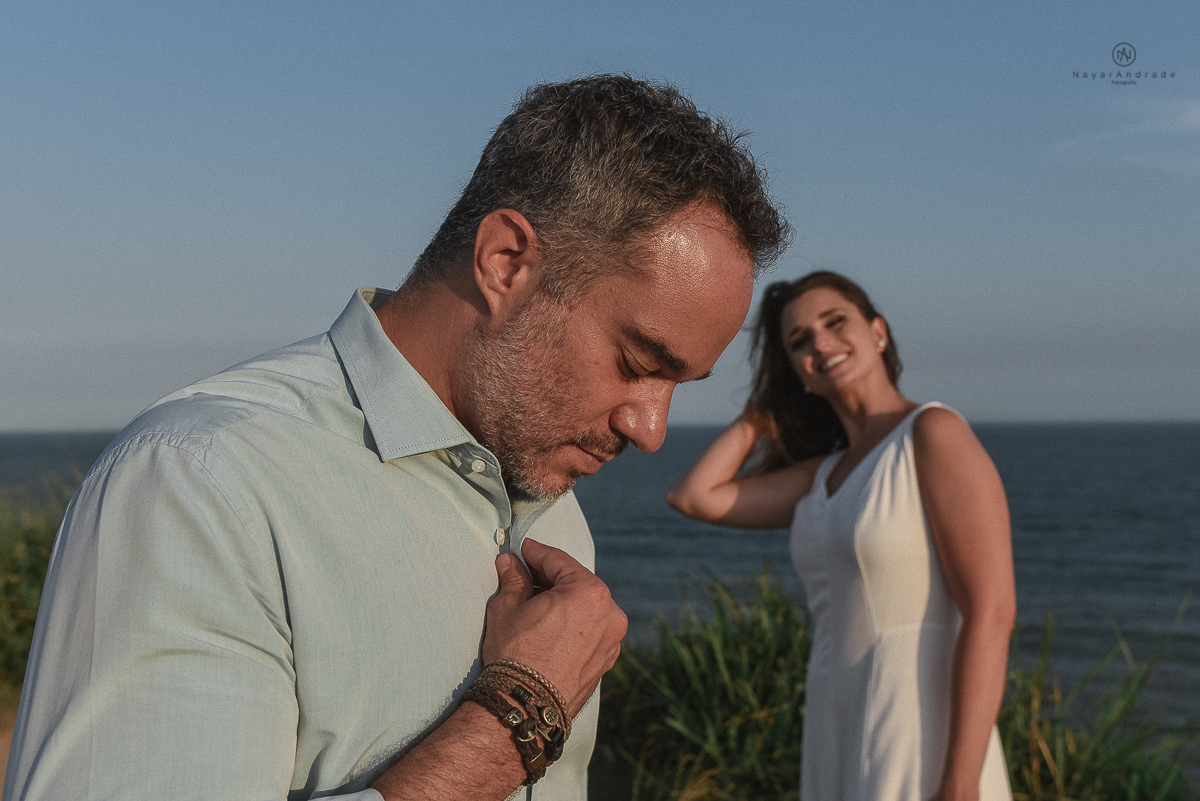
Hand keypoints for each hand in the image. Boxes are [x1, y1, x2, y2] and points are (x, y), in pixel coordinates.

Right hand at [483, 538, 626, 713]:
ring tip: (532, 604)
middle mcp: (610, 614)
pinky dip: (572, 624)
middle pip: (575, 583)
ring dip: (562, 602)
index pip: (558, 561)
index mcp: (590, 593)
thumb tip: (509, 563)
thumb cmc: (516, 655)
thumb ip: (513, 579)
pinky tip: (548, 628)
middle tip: (522, 575)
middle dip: (548, 579)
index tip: (522, 550)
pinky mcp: (605, 661)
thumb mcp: (507, 608)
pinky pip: (589, 631)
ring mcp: (611, 640)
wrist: (525, 707)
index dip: (535, 553)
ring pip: (584, 608)